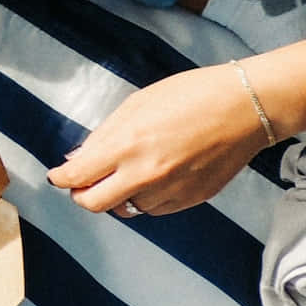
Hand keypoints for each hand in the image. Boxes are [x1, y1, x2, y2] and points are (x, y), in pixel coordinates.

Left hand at [47, 64, 265, 215]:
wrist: (247, 107)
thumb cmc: (191, 95)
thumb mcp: (136, 105)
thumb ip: (103, 136)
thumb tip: (77, 160)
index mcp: (127, 145)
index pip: (77, 177)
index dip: (61, 178)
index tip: (58, 176)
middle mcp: (146, 174)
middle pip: (94, 204)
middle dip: (81, 195)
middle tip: (82, 184)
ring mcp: (170, 190)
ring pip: (125, 208)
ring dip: (117, 195)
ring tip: (125, 174)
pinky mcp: (191, 199)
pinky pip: (154, 209)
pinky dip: (145, 199)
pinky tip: (151, 179)